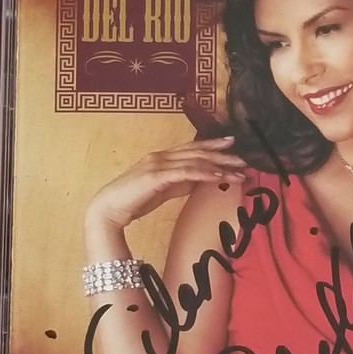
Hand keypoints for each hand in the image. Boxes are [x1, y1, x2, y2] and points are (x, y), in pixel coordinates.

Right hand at [86, 136, 246, 230]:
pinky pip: (187, 172)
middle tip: (243, 156)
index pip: (192, 148)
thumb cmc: (134, 201)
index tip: (231, 144)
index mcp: (161, 157)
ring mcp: (159, 164)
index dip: (212, 145)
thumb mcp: (163, 189)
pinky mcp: (157, 176)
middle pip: (198, 151)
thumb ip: (180, 182)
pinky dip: (205, 173)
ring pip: (196, 161)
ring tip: (239, 170)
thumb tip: (199, 180)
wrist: (109, 209)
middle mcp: (161, 156)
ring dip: (220, 165)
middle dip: (222, 153)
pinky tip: (220, 176)